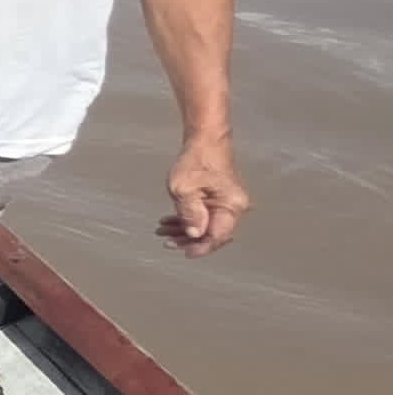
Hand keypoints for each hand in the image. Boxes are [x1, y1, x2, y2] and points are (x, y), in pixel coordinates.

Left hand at [162, 141, 248, 256]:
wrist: (204, 142)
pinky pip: (203, 216)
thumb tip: (194, 234)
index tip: (183, 252)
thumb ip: (189, 213)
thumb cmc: (195, 161)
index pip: (217, 236)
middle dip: (189, 240)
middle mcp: (234, 207)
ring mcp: (226, 204)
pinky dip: (186, 221)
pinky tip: (168, 222)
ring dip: (184, 231)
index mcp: (231, 206)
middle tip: (166, 242)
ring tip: (161, 232)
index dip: (200, 247)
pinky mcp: (217, 200)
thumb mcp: (184, 188)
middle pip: (212, 234)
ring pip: (206, 226)